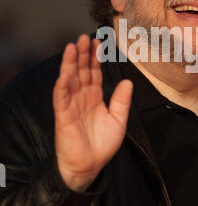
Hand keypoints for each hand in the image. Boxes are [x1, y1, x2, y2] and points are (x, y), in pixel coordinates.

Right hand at [53, 34, 132, 191]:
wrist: (89, 166)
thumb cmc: (102, 145)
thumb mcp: (118, 120)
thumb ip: (122, 101)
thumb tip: (128, 81)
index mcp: (95, 97)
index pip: (94, 73)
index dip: (96, 58)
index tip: (99, 42)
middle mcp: (82, 97)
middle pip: (81, 71)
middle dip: (82, 55)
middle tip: (84, 38)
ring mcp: (71, 105)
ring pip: (69, 80)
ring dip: (70, 64)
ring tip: (72, 47)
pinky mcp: (63, 115)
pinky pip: (61, 98)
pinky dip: (62, 86)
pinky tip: (65, 74)